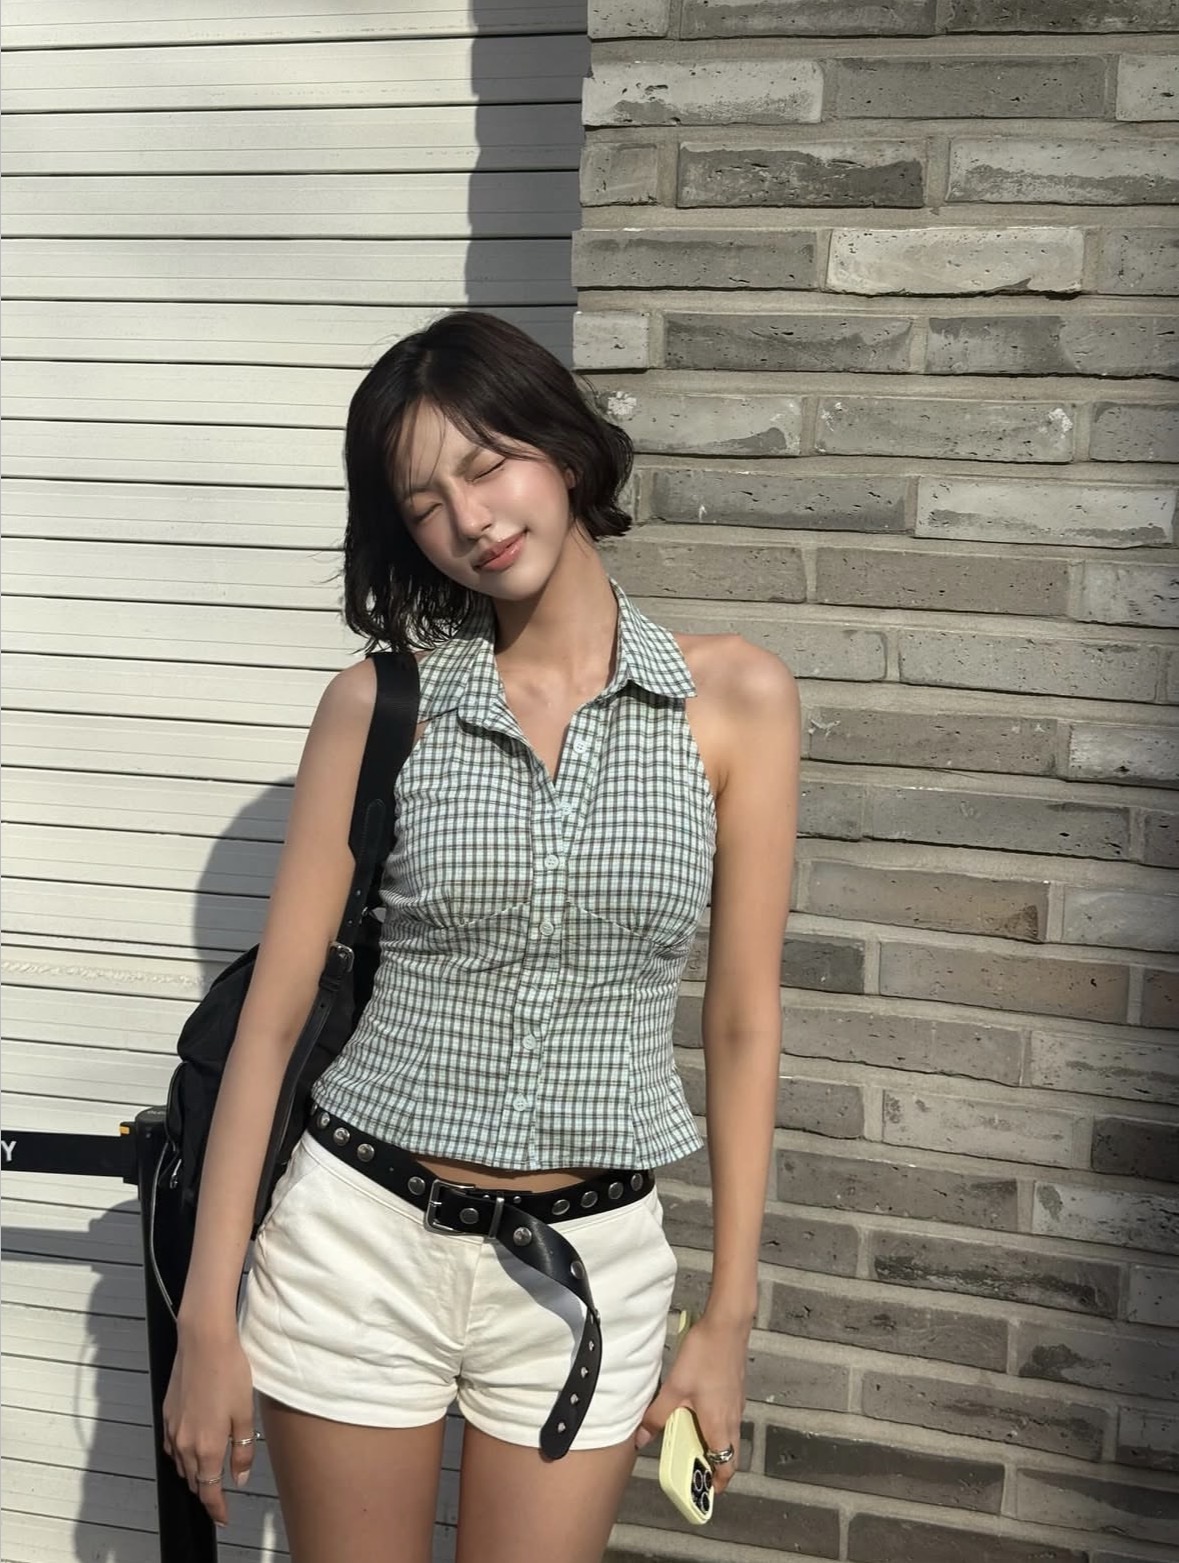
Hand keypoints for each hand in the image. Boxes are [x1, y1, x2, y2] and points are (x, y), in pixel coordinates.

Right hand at [162, 1325, 257, 1528]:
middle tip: (220, 1497)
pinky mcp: (167, 1415)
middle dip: (206, 1492)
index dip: (216, 1508)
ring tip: (209, 1475)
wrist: (203, 1342)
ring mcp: (172, 1429)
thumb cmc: (229, 1371)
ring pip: (181, 1465)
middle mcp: (185, 1444)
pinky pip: (171, 1447)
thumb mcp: (245, 1412)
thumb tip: (240, 1478)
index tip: (223, 1517)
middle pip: (194, 1480)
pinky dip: (181, 1456)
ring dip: (194, 1474)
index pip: (210, 1491)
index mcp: (207, 1447)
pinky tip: (191, 1449)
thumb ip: (242, 1450)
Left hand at [634, 1314, 746, 1495]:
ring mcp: (736, 1403)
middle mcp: (733, 1418)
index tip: (705, 1490)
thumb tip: (640, 1439)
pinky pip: (728, 1416)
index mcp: (719, 1424)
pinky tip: (696, 1408)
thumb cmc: (704, 1356)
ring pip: (729, 1433)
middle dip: (714, 1465)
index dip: (718, 1482)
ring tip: (689, 1438)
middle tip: (694, 1467)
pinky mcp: (735, 1389)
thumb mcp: (675, 1388)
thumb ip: (657, 1415)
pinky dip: (715, 1423)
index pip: (727, 1466)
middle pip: (730, 1453)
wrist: (727, 1324)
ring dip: (714, 1442)